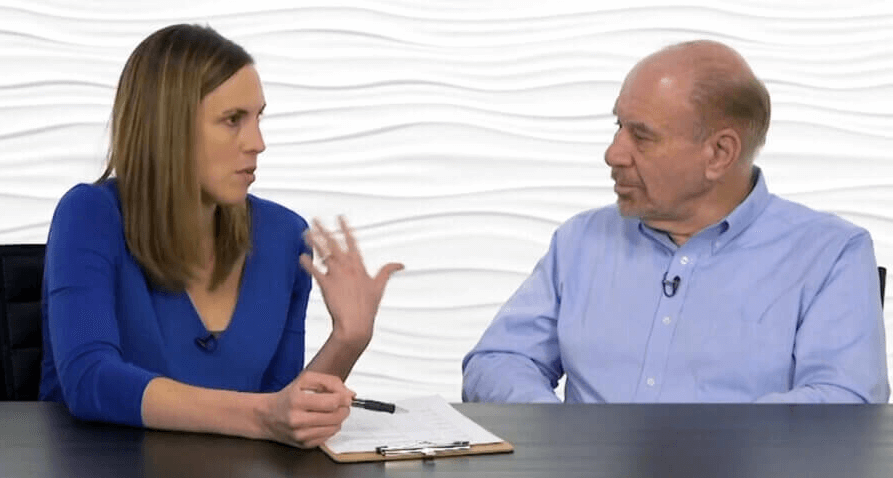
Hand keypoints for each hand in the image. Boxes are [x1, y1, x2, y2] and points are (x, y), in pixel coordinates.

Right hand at [261, 371, 353, 447]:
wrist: (267, 417)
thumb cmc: (287, 397)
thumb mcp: (305, 380)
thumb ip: (329, 382)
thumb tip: (349, 393)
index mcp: (297, 401)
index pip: (332, 402)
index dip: (344, 398)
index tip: (345, 396)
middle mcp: (297, 420)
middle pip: (336, 416)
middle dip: (344, 408)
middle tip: (340, 403)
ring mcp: (301, 435)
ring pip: (335, 428)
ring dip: (338, 418)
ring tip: (330, 411)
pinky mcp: (304, 445)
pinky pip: (329, 437)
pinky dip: (330, 428)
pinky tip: (323, 421)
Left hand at [300, 216, 403, 347]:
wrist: (356, 324)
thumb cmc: (368, 307)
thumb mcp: (380, 286)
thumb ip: (388, 271)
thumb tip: (401, 264)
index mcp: (359, 265)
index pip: (351, 241)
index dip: (345, 228)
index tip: (339, 217)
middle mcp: (346, 267)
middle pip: (333, 243)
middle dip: (324, 230)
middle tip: (315, 219)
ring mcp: (336, 275)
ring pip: (323, 253)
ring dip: (313, 242)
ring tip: (306, 232)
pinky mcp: (326, 285)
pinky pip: (314, 271)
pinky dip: (307, 263)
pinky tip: (300, 256)